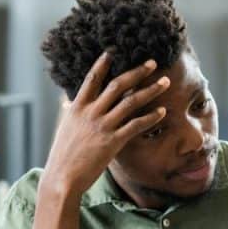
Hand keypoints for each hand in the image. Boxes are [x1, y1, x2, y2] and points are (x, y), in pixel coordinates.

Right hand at [42, 53, 169, 197]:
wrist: (62, 177)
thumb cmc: (63, 154)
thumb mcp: (64, 127)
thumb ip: (70, 112)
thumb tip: (67, 102)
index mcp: (77, 107)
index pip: (92, 78)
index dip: (103, 63)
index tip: (114, 51)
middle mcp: (91, 112)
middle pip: (118, 85)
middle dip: (137, 72)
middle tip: (153, 63)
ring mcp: (102, 126)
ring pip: (131, 102)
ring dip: (150, 90)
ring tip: (165, 83)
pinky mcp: (113, 141)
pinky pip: (136, 125)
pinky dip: (151, 117)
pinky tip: (162, 112)